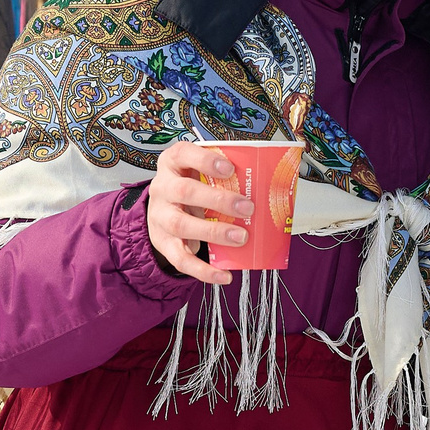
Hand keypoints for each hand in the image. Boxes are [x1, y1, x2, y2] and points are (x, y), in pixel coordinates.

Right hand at [145, 141, 249, 287]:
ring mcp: (160, 216)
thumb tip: (269, 184)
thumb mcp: (199, 172)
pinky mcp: (163, 243)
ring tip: (241, 237)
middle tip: (248, 208)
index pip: (183, 154)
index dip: (205, 160)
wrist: (161, 209)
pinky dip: (203, 270)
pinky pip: (181, 259)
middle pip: (185, 191)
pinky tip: (224, 275)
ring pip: (182, 224)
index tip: (230, 168)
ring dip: (214, 232)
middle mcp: (162, 188)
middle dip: (218, 200)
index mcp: (172, 163)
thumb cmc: (190, 186)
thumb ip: (224, 174)